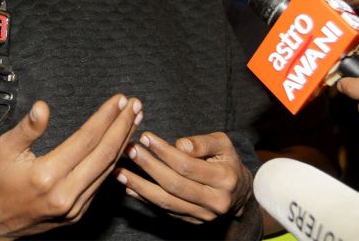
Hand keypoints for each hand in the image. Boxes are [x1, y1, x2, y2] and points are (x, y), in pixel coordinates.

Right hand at [0, 94, 142, 238]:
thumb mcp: (5, 149)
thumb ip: (27, 128)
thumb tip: (43, 107)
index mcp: (47, 175)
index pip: (87, 139)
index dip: (106, 117)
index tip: (119, 100)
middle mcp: (65, 193)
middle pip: (104, 154)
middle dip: (123, 127)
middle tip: (136, 106)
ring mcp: (74, 206)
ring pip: (108, 169)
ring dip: (123, 142)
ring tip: (134, 120)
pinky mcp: (78, 213)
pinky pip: (101, 183)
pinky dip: (114, 161)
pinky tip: (121, 145)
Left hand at [116, 131, 252, 223]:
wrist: (238, 193)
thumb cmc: (227, 161)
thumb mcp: (222, 144)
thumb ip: (202, 142)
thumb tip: (179, 144)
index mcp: (224, 179)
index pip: (187, 165)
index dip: (164, 151)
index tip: (146, 137)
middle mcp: (214, 201)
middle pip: (174, 184)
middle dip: (148, 166)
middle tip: (129, 150)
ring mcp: (202, 215)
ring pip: (166, 201)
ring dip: (139, 186)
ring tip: (120, 171)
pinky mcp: (191, 221)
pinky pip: (164, 210)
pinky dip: (144, 198)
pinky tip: (129, 187)